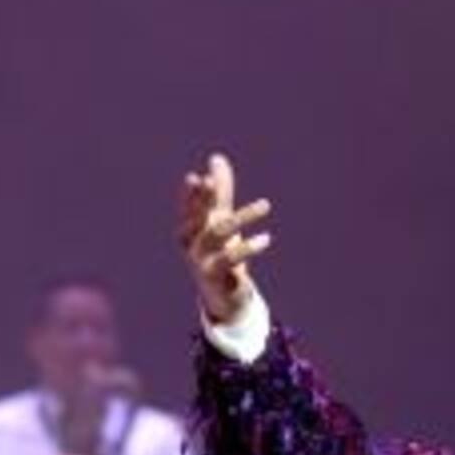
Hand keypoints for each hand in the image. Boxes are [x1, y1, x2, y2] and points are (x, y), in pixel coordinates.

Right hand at [178, 153, 271, 322]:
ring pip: (219, 234)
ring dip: (243, 217)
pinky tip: (266, 238)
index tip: (198, 177)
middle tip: (211, 182)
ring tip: (266, 205)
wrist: (224, 296)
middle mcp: (190, 243)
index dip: (192, 194)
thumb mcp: (220, 220)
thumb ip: (221, 192)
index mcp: (188, 228)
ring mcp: (200, 260)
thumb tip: (217, 158)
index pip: (188, 207)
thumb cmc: (220, 252)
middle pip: (198, 217)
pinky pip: (230, 258)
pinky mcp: (215, 276)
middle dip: (203, 199)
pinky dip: (249, 247)